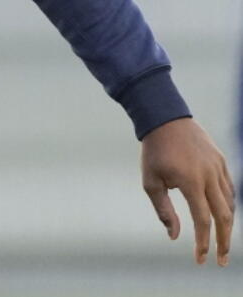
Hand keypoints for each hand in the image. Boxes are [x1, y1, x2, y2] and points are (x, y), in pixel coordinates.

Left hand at [140, 117, 234, 265]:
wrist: (165, 119)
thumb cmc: (154, 152)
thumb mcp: (150, 181)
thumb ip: (163, 210)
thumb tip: (174, 236)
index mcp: (191, 181)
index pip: (203, 220)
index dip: (203, 242)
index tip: (200, 259)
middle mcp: (210, 176)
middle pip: (224, 217)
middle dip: (224, 242)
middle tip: (221, 260)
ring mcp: (219, 168)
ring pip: (231, 204)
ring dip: (228, 225)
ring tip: (222, 242)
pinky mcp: (222, 161)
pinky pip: (230, 189)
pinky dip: (229, 206)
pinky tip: (224, 217)